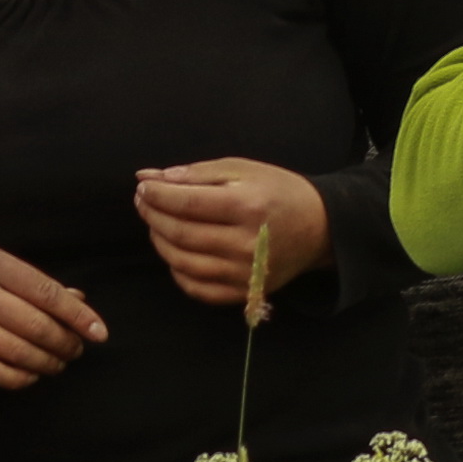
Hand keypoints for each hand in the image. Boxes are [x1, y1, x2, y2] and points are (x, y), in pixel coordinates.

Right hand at [0, 244, 103, 387]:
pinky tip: (31, 373)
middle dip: (67, 343)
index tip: (99, 332)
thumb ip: (32, 283)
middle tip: (76, 349)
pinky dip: (22, 377)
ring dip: (49, 362)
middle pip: (38, 326)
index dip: (79, 316)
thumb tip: (79, 302)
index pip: (48, 293)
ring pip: (21, 353)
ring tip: (58, 362)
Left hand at [132, 159, 331, 313]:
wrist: (319, 228)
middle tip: (143, 202)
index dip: (157, 196)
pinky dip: (177, 270)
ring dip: (159, 242)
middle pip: (181, 234)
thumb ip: (194, 173)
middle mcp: (246, 244)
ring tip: (156, 224)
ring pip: (183, 263)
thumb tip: (148, 177)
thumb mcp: (242, 169)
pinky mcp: (244, 292)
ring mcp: (245, 273)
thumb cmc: (278, 191)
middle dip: (153, 216)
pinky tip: (176, 251)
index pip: (186, 203)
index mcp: (247, 206)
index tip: (143, 187)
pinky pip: (197, 288)